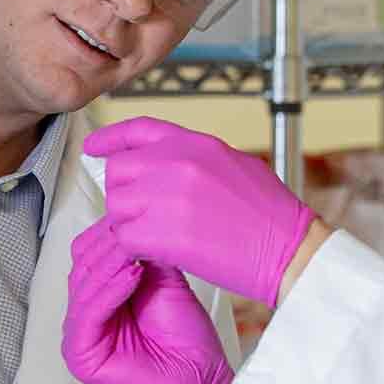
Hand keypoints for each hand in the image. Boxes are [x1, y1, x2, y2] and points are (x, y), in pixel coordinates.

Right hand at [63, 218, 238, 383]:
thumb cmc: (186, 340)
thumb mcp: (166, 283)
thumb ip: (147, 254)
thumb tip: (136, 217)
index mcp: (99, 297)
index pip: (90, 253)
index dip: (109, 231)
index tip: (134, 211)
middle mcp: (84, 314)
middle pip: (83, 266)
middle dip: (110, 243)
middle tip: (135, 224)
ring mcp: (79, 335)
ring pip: (85, 286)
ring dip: (111, 263)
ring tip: (136, 246)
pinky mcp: (80, 355)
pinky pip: (89, 313)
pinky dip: (109, 291)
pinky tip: (132, 274)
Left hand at [84, 116, 313, 305]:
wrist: (290, 249)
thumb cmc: (271, 215)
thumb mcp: (234, 164)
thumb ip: (194, 160)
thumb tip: (162, 165)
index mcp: (196, 144)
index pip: (138, 130)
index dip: (111, 138)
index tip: (94, 147)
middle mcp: (177, 163)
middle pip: (119, 172)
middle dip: (124, 195)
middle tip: (143, 215)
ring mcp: (169, 197)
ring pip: (118, 208)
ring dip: (129, 226)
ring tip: (157, 237)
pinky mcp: (165, 234)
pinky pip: (126, 239)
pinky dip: (136, 250)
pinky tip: (158, 254)